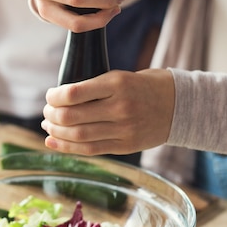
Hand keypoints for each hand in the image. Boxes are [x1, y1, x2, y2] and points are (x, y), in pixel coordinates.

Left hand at [41, 69, 173, 154]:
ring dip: (56, 132)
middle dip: (52, 115)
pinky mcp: (125, 146)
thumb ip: (94, 87)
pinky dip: (67, 147)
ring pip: (78, 136)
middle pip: (72, 117)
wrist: (179, 104)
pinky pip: (90, 149)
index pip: (74, 93)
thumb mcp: (120, 76)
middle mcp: (120, 107)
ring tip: (48, 126)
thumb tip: (59, 99)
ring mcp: (124, 129)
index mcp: (117, 84)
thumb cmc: (142, 86)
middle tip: (47, 112)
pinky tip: (53, 142)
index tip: (50, 96)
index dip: (54, 97)